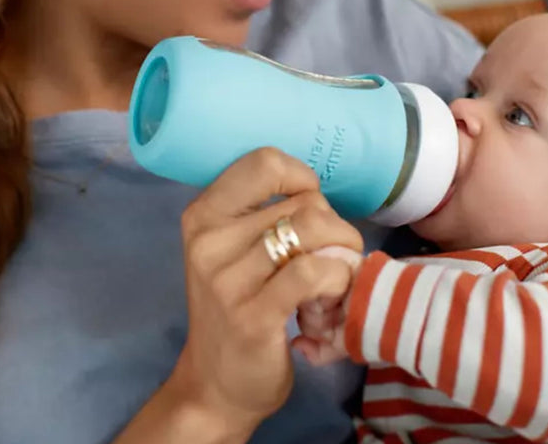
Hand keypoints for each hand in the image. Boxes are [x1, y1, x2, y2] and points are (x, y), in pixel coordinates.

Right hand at [168, 148, 363, 438]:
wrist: (216, 384)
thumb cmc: (237, 305)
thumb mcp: (233, 249)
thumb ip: (264, 212)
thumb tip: (315, 189)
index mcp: (204, 215)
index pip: (264, 162)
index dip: (301, 179)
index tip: (308, 208)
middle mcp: (209, 241)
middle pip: (303, 203)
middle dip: (334, 227)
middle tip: (331, 254)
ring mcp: (228, 280)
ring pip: (313, 230)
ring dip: (343, 251)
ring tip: (337, 272)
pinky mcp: (252, 317)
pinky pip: (315, 271)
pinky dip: (339, 277)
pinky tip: (333, 293)